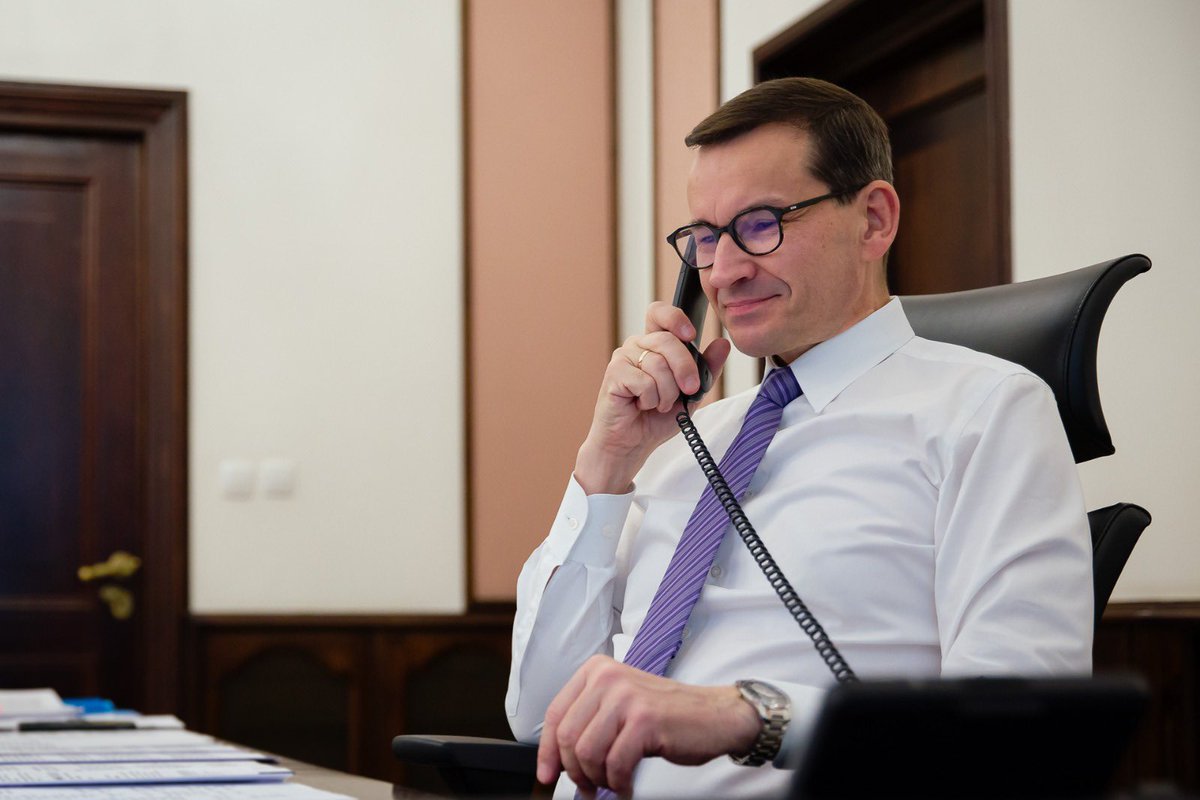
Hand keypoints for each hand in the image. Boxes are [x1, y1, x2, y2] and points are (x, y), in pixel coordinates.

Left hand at [536, 655, 759, 795]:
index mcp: (597, 671)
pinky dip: (618, 783)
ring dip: (597, 779)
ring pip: (587, 752)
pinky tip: (627, 785)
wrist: (715, 715)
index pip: (555, 714)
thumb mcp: (620, 706)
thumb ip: (589, 721)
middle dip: (575, 771)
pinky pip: (615, 763)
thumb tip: (555, 758)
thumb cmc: (667, 716)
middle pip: (567, 737)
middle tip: (589, 787)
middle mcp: (608, 677)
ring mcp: (627, 697)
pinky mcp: (644, 720)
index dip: (547, 751)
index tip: (547, 775)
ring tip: (612, 784)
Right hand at [574, 302, 731, 494]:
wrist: (631, 445)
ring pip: (658, 363)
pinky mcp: (614, 374)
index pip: (660, 313)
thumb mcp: (691, 393)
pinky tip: (642, 406)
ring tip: (658, 404)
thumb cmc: (655, 419)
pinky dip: (651, 399)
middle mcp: (637, 346)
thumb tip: (722, 344)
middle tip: (689, 390)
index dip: (675, 317)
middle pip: (667, 340)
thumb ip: (706, 369)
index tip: (690, 334)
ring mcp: (623, 358)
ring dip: (667, 392)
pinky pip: (644, 380)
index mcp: (654, 345)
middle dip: (685, 368)